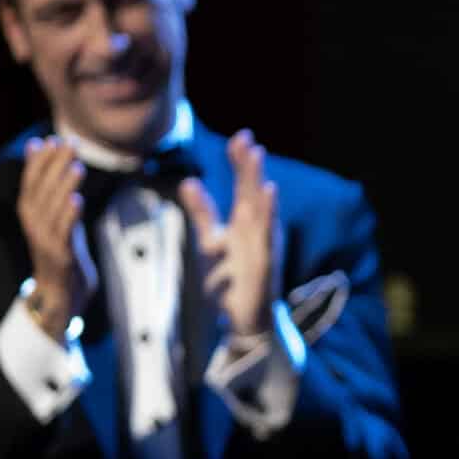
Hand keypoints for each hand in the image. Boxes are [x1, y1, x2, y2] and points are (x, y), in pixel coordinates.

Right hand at [16, 137, 96, 337]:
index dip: (41, 159)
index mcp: (29, 211)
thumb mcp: (54, 215)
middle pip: (42, 188)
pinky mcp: (60, 254)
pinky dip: (70, 215)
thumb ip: (50, 185)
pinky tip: (78, 200)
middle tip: (71, 144)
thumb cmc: (59, 249)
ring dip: (64, 186)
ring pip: (53, 207)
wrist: (59, 292)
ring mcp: (45, 239)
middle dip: (56, 165)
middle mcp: (33, 223)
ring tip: (77, 166)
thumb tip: (40, 147)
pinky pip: (64, 231)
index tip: (54, 140)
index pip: (31, 178)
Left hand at [179, 129, 282, 337]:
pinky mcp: (265, 263)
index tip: (239, 138)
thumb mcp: (210, 241)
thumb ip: (202, 213)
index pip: (243, 187)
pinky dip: (269, 214)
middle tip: (247, 140)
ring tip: (257, 157)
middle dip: (250, 166)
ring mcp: (263, 245)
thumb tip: (189, 182)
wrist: (244, 319)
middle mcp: (256, 230)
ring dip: (259, 182)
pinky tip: (270, 193)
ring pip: (261, 209)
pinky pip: (266, 236)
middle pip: (252, 192)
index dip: (240, 163)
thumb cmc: (232, 280)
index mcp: (245, 223)